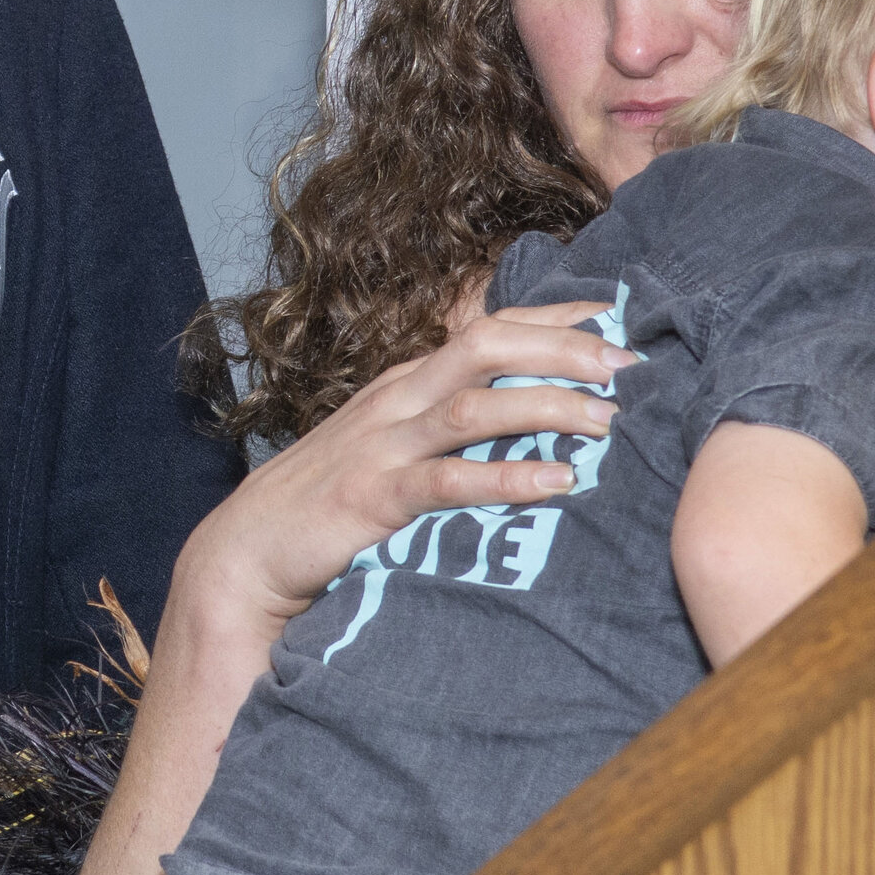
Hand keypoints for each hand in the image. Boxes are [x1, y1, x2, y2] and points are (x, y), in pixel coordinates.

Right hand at [170, 301, 632, 656]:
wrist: (245, 556)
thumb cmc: (328, 505)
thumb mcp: (390, 449)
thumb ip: (445, 428)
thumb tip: (529, 421)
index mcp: (406, 383)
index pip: (490, 329)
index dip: (555, 318)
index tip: (621, 318)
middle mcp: (397, 400)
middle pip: (488, 348)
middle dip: (563, 348)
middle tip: (629, 363)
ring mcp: (382, 446)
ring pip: (475, 406)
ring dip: (548, 407)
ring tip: (608, 420)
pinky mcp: (371, 498)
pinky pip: (447, 480)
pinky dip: (506, 479)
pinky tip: (557, 482)